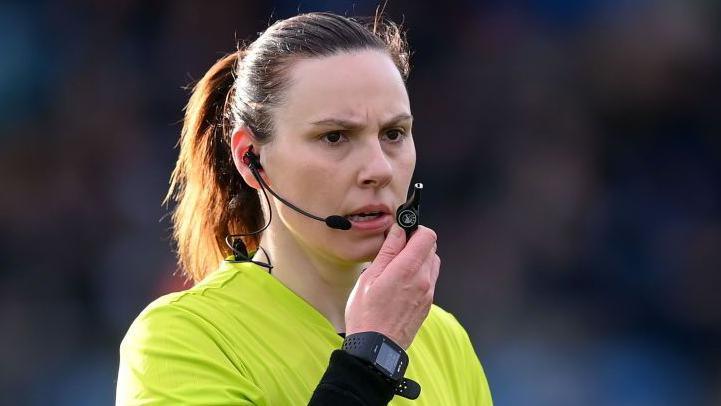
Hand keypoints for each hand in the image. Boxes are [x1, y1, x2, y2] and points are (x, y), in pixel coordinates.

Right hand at [345, 224, 439, 349]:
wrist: (376, 347)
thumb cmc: (366, 314)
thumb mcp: (370, 277)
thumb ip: (388, 251)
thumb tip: (398, 230)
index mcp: (408, 269)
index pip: (427, 236)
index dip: (415, 229)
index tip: (402, 231)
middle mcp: (423, 280)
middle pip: (432, 247)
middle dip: (416, 242)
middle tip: (396, 249)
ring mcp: (428, 293)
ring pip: (432, 263)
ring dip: (419, 258)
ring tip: (398, 266)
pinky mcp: (427, 304)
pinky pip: (430, 280)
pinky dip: (420, 274)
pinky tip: (401, 282)